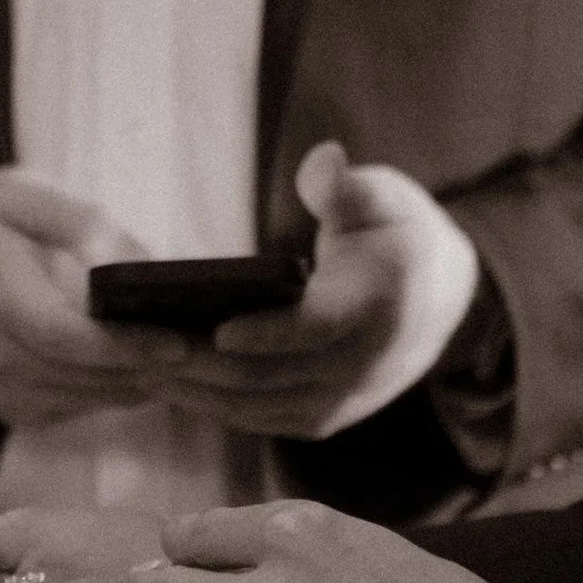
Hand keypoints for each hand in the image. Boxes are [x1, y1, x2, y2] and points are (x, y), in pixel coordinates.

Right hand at [0, 170, 183, 431]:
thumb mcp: (12, 195)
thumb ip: (76, 221)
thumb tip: (134, 257)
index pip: (63, 336)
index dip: (124, 345)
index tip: (179, 340)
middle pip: (90, 376)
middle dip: (155, 366)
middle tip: (216, 348)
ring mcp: (3, 392)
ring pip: (95, 398)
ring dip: (145, 381)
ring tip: (199, 354)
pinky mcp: (14, 410)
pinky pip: (83, 406)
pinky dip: (120, 388)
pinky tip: (150, 362)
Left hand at [163, 142, 481, 438]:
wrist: (444, 301)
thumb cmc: (398, 235)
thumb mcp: (385, 196)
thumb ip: (346, 184)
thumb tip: (321, 161)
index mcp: (380, 302)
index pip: (318, 326)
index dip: (269, 332)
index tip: (218, 328)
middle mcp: (365, 364)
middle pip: (271, 374)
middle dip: (201, 362)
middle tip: (138, 342)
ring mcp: (346, 400)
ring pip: (259, 407)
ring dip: (197, 391)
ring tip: (138, 364)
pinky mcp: (326, 419)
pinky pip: (262, 420)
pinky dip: (215, 407)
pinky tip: (169, 385)